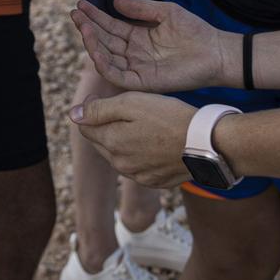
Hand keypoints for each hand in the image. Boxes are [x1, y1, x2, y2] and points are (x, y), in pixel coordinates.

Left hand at [69, 91, 197, 187]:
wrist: (206, 144)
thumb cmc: (169, 117)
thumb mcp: (131, 103)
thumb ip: (98, 109)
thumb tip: (73, 115)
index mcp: (111, 143)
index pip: (86, 127)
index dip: (92, 110)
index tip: (108, 98)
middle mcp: (120, 164)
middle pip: (101, 142)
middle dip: (107, 126)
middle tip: (128, 110)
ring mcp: (138, 175)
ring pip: (119, 155)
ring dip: (124, 141)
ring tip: (145, 125)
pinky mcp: (155, 181)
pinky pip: (138, 166)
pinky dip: (141, 154)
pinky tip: (156, 142)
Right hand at [71, 0, 234, 93]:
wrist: (216, 52)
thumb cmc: (195, 31)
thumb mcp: (165, 12)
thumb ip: (141, 8)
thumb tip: (115, 1)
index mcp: (138, 37)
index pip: (110, 27)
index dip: (95, 16)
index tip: (80, 4)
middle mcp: (134, 54)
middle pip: (104, 41)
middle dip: (88, 27)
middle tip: (75, 13)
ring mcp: (137, 68)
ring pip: (107, 58)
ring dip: (93, 44)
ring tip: (83, 27)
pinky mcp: (144, 82)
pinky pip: (118, 75)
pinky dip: (105, 65)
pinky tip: (96, 51)